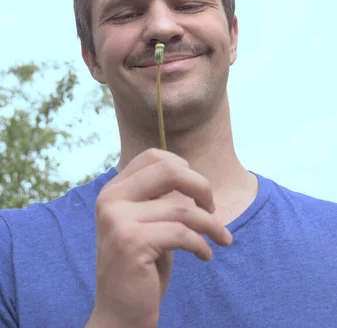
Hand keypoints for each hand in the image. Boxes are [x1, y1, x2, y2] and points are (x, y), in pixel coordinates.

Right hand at [89, 148, 231, 327]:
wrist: (119, 315)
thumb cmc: (142, 266)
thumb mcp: (146, 222)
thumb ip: (158, 197)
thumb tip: (192, 174)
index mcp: (113, 189)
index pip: (153, 156)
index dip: (183, 168)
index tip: (198, 192)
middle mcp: (110, 199)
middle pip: (167, 169)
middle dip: (200, 185)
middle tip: (212, 208)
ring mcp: (118, 220)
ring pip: (182, 208)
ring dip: (211, 224)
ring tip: (221, 238)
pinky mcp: (131, 242)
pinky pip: (182, 233)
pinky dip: (201, 244)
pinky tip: (205, 255)